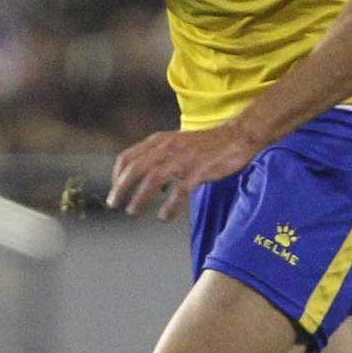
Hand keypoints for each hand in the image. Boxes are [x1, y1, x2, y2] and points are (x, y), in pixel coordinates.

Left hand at [107, 124, 259, 221]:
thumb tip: (150, 187)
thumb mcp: (177, 144)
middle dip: (121, 188)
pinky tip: (164, 216)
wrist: (237, 136)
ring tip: (132, 211)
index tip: (115, 190)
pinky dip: (170, 206)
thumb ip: (160, 158)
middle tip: (114, 204)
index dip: (117, 176)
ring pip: (153, 179)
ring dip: (140, 197)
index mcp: (159, 141)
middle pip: (136, 169)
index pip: (128, 157)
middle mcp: (168, 148)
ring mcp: (184, 158)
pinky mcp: (200, 170)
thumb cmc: (207, 144)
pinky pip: (180, 191)